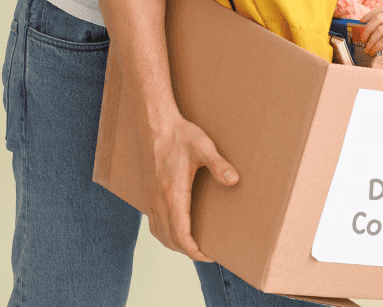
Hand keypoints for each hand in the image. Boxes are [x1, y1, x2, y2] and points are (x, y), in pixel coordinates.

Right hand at [132, 95, 238, 261]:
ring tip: (194, 247)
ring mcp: (151, 199)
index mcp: (172, 194)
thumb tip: (234, 180)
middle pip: (170, 239)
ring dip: (175, 244)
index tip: (209, 256)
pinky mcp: (148, 194)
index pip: (181, 234)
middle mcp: (158, 201)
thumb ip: (218, 164)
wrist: (154, 125)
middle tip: (208, 253)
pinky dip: (165, 234)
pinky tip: (176, 230)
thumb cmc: (179, 135)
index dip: (194, 250)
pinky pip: (153, 223)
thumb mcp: (203, 147)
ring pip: (160, 233)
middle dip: (188, 251)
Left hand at [360, 6, 382, 54]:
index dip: (370, 15)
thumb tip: (376, 28)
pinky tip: (373, 52)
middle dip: (367, 29)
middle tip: (363, 38)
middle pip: (378, 19)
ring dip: (371, 41)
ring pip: (379, 31)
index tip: (361, 21)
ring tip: (367, 49)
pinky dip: (376, 47)